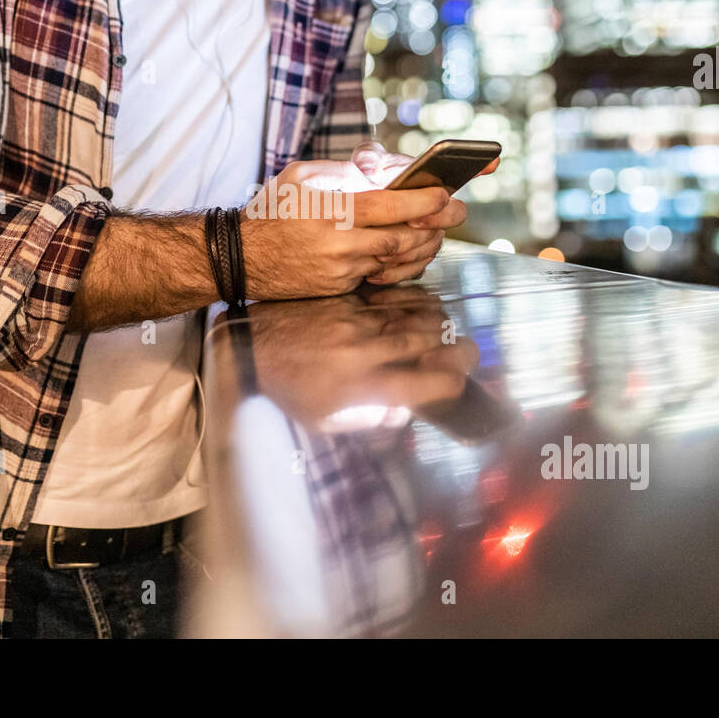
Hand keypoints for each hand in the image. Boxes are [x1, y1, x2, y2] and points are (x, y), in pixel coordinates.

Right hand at [242, 159, 458, 298]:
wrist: (241, 257)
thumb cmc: (272, 211)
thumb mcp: (302, 176)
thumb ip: (345, 172)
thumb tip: (386, 172)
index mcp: (332, 211)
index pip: (391, 206)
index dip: (425, 201)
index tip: (446, 194)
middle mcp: (340, 243)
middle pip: (404, 237)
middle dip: (437, 225)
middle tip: (456, 213)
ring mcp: (341, 269)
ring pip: (397, 258)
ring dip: (422, 244)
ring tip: (436, 229)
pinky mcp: (340, 287)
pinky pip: (380, 274)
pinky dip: (398, 262)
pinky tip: (408, 249)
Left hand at [243, 288, 479, 430]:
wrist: (251, 345)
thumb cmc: (290, 389)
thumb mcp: (324, 420)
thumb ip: (368, 419)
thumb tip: (404, 413)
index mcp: (360, 387)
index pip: (424, 385)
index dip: (450, 385)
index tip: (457, 385)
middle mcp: (365, 351)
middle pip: (429, 344)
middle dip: (456, 349)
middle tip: (467, 353)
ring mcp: (358, 320)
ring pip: (415, 316)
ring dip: (439, 325)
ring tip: (447, 333)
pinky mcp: (350, 300)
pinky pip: (394, 297)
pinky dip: (416, 302)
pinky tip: (424, 309)